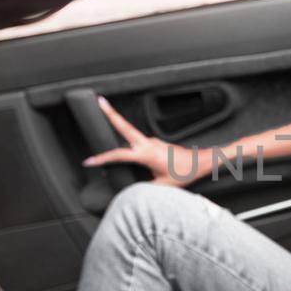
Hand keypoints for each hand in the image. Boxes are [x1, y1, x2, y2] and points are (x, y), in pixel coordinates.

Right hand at [82, 96, 196, 185]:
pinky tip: (130, 153)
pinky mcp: (156, 143)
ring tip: (106, 121)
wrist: (201, 162)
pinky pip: (139, 144)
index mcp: (147, 154)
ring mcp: (152, 141)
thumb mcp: (162, 185)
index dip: (103, 158)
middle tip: (100, 101)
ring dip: (119, 127)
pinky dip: (131, 145)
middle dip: (111, 113)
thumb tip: (131, 189)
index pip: (119, 154)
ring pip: (131, 135)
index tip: (89, 161)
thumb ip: (145, 186)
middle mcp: (148, 144)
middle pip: (125, 126)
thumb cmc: (184, 173)